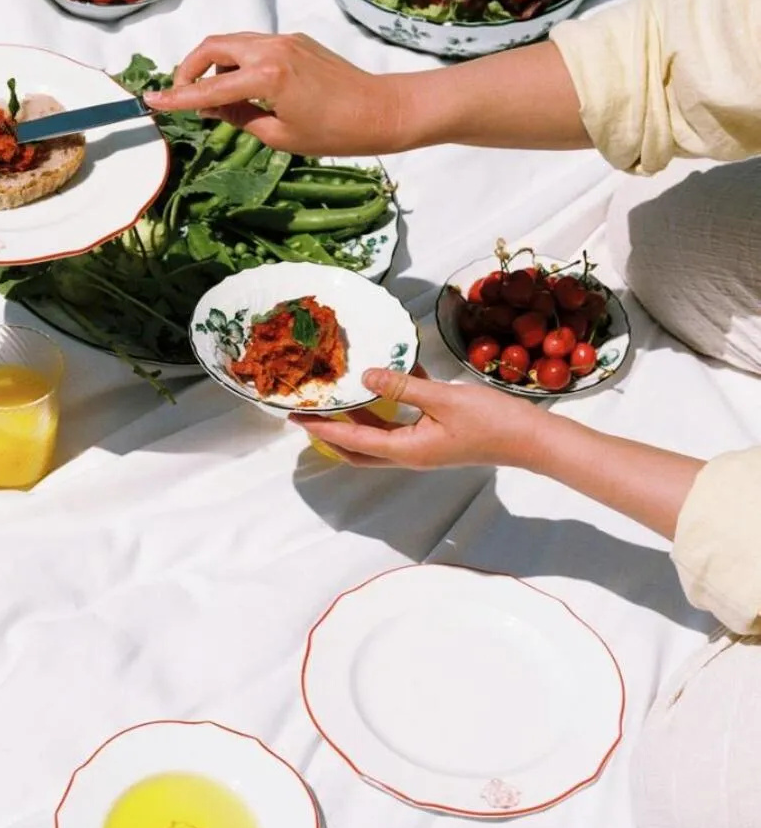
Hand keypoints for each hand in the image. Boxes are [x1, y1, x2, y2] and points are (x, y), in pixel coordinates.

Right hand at [145, 32, 403, 156]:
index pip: (209, 89)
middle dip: (190, 68)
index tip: (151, 100)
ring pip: (232, 42)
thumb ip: (240, 118)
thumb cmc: (334, 133)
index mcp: (267, 77)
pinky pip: (254, 45)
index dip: (176, 97)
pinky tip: (241, 85)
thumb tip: (212, 108)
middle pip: (213, 47)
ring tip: (210, 93)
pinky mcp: (296, 41)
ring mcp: (285, 40)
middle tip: (182, 94)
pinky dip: (236, 60)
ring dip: (213, 63)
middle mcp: (272, 49)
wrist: (381, 110)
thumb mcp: (280, 136)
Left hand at [296, 365, 541, 469]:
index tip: (296, 417)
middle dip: (332, 431)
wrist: (531, 438)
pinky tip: (387, 375)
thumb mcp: (443, 399)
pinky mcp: (438, 433)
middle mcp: (410, 452)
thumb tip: (366, 378)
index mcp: (407, 449)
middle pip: (360, 446)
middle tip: (309, 412)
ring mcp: (424, 444)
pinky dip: (390, 402)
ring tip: (338, 394)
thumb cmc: (491, 421)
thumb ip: (403, 387)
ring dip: (359, 416)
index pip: (353, 440)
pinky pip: (404, 418)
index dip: (323, 428)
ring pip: (380, 432)